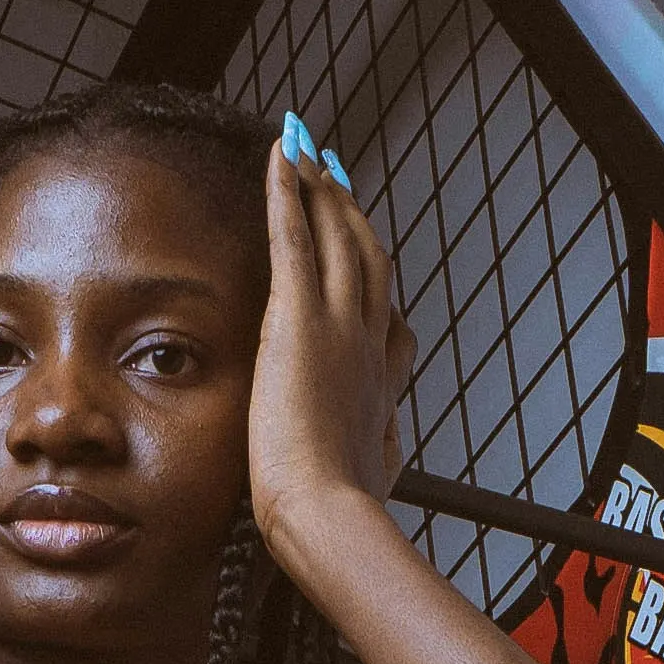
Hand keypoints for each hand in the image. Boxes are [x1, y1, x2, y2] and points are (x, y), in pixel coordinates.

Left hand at [248, 130, 416, 585]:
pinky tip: (280, 156)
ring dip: (323, 189)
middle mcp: (369, 339)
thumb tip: (383, 444)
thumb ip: (376, 443)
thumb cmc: (340, 506)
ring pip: (338, 236)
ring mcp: (339, 324)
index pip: (383, 308)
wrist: (330, 511)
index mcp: (381, 376)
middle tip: (334, 171)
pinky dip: (288, 190)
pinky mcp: (300, 318)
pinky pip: (295, 237)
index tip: (363, 241)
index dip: (373, 267)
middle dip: (350, 210)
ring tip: (308, 152)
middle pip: (367, 255)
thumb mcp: (373, 468)